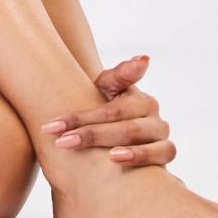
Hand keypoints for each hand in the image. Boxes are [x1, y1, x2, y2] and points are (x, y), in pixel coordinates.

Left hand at [40, 55, 176, 165]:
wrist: (117, 130)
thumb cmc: (106, 106)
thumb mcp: (108, 88)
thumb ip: (121, 74)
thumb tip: (144, 57)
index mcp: (139, 97)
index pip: (108, 109)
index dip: (80, 118)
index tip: (50, 126)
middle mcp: (154, 114)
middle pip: (122, 125)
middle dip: (89, 135)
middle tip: (61, 142)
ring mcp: (161, 133)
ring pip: (140, 139)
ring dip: (118, 147)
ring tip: (101, 155)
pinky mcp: (167, 151)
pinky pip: (162, 154)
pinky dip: (142, 157)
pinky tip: (118, 160)